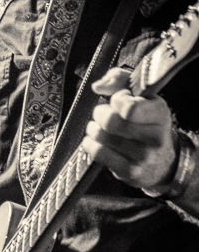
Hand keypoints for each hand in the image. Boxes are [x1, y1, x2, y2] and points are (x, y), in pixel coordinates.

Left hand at [81, 68, 177, 191]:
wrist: (161, 161)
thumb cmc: (144, 122)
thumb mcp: (140, 96)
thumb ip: (119, 80)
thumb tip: (98, 86)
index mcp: (160, 113)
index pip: (129, 107)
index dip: (116, 99)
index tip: (118, 100)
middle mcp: (155, 137)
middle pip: (110, 122)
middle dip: (100, 113)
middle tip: (102, 114)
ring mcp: (143, 157)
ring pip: (102, 136)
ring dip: (93, 128)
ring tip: (98, 127)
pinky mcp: (130, 172)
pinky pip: (98, 153)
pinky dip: (90, 144)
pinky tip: (95, 141)